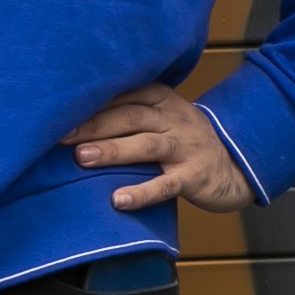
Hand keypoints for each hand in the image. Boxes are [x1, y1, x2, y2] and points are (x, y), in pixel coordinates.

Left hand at [61, 82, 250, 212]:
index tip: (60, 110)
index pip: (127, 93)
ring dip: (113, 150)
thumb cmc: (183, 141)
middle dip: (95, 124)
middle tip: (61, 135)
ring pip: (147, 145)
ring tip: (82, 157)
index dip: (94, 101)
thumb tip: (73, 120)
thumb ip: (129, 114)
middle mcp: (175, 119)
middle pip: (132, 117)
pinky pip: (166, 185)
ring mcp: (186, 147)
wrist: (234, 165)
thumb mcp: (163, 118)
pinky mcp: (194, 177)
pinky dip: (142, 193)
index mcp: (164, 100)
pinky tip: (119, 200)